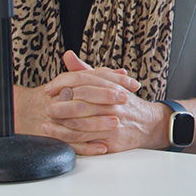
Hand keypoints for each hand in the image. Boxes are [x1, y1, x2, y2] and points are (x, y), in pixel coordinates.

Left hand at [16, 51, 163, 155]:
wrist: (149, 123)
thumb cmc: (125, 102)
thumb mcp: (109, 82)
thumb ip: (86, 71)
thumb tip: (67, 55)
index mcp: (110, 85)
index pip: (82, 79)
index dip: (62, 83)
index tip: (49, 89)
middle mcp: (112, 101)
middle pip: (80, 100)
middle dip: (60, 105)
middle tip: (47, 107)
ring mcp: (113, 119)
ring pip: (81, 122)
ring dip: (60, 125)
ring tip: (46, 125)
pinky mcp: (112, 138)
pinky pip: (86, 140)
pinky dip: (70, 139)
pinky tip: (59, 138)